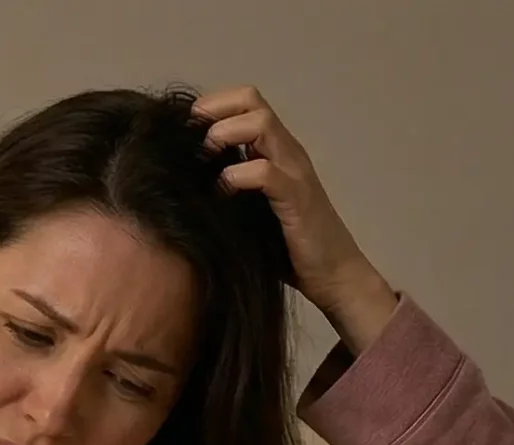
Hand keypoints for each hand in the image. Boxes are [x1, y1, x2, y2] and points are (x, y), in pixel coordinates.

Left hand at [189, 85, 398, 351]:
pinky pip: (265, 171)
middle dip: (213, 111)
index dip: (212, 105)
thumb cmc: (287, 246)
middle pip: (251, 101)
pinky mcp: (297, 199)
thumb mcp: (250, 207)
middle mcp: (287, 152)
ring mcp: (295, 172)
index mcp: (276, 150)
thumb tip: (180, 179)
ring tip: (205, 160)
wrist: (333, 275)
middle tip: (189, 139)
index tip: (183, 128)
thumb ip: (229, 186)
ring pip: (261, 124)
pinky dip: (237, 176)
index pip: (246, 101)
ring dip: (224, 134)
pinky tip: (222, 193)